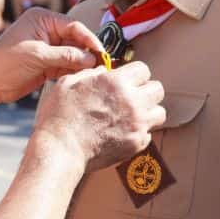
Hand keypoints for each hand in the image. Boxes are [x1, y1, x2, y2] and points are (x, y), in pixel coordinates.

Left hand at [0, 7, 103, 107]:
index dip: (89, 39)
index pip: (74, 26)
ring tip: (95, 75)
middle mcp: (47, 31)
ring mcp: (48, 48)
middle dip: (88, 53)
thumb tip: (92, 58)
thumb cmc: (5, 61)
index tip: (102, 52)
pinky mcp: (47, 65)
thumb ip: (66, 56)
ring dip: (83, 65)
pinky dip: (74, 72)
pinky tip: (82, 79)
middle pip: (76, 40)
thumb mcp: (37, 55)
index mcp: (43, 19)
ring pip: (73, 55)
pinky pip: (66, 66)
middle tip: (103, 66)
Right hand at [32, 61, 166, 171]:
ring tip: (132, 115)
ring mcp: (137, 124)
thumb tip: (103, 72)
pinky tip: (124, 132)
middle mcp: (132, 101)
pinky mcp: (136, 144)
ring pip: (160, 112)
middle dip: (145, 90)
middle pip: (157, 89)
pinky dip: (140, 132)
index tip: (126, 80)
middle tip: (132, 97)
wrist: (61, 149)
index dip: (133, 74)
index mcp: (116, 82)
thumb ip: (90, 74)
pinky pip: (149, 133)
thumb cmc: (60, 115)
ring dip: (148, 111)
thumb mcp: (68, 83)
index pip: (143, 69)